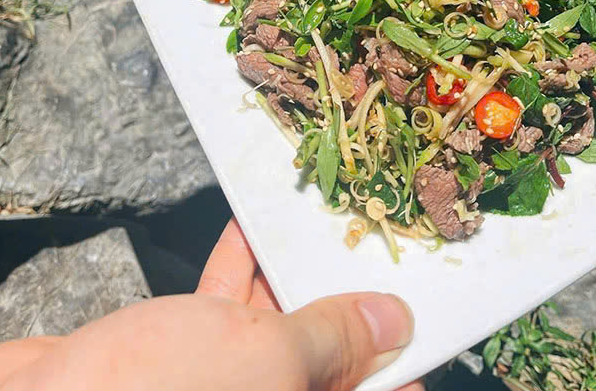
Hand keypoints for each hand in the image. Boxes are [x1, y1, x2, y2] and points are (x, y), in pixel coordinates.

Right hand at [0, 219, 420, 390]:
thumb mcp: (270, 361)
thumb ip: (334, 339)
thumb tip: (397, 324)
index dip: (401, 358)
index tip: (416, 306)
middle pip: (325, 355)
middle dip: (341, 296)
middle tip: (365, 241)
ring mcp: (221, 383)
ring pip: (273, 324)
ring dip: (288, 271)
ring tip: (314, 221)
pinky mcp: (178, 357)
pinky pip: (224, 307)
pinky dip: (238, 268)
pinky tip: (247, 229)